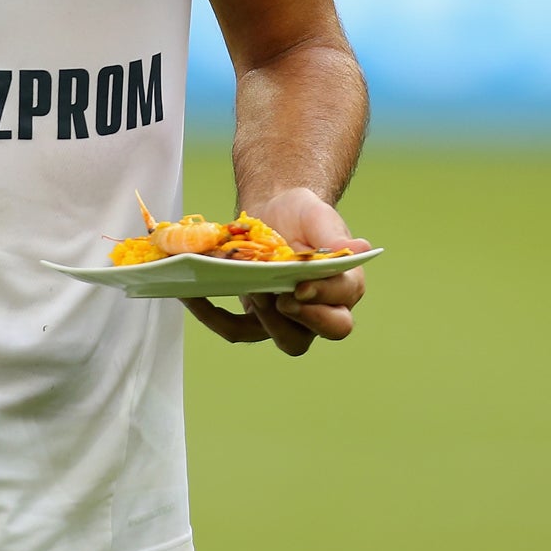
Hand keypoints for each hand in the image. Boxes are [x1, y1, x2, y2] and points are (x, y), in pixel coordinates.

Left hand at [182, 187, 370, 356]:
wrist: (275, 211)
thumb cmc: (302, 215)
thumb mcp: (317, 216)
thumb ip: (333, 234)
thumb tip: (359, 247)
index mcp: (344, 287)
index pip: (342, 306)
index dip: (324, 300)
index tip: (301, 287)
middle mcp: (321, 309)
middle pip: (318, 334)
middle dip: (297, 320)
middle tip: (275, 297)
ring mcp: (289, 318)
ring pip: (284, 339)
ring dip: (263, 321)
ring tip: (245, 289)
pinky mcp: (257, 317)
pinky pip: (237, 329)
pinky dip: (213, 316)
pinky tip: (192, 295)